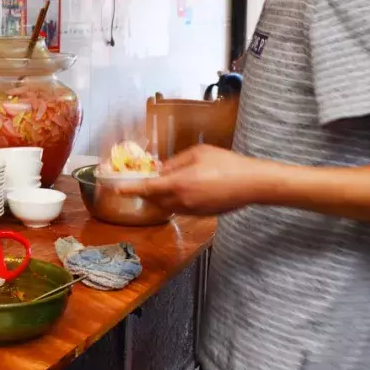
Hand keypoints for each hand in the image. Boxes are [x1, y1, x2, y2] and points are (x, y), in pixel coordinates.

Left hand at [109, 145, 265, 215]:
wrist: (252, 184)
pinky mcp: (201, 215)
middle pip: (154, 199)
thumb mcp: (197, 153)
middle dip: (148, 191)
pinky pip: (180, 209)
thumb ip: (174, 162)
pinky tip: (186, 188)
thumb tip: (160, 169)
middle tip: (147, 179)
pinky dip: (175, 200)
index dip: (129, 188)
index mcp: (179, 183)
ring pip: (167, 206)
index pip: (147, 188)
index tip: (116, 188)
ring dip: (162, 196)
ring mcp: (192, 210)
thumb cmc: (227, 163)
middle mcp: (182, 200)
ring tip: (168, 182)